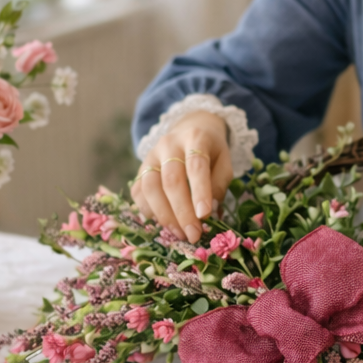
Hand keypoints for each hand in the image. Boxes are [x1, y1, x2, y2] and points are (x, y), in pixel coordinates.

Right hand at [131, 111, 233, 242]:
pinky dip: (149, 211)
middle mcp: (168, 144)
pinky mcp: (140, 169)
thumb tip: (210, 212)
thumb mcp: (224, 161)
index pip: (196, 165)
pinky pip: (138, 192)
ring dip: (165, 215)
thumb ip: (220, 184)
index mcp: (195, 138)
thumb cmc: (211, 150)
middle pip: (171, 180)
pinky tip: (165, 223)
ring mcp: (150, 156)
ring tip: (180, 233)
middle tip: (194, 234)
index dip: (200, 191)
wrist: (189, 128)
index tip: (205, 215)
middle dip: (182, 211)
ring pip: (150, 187)